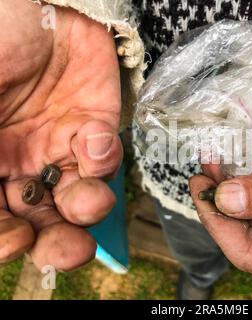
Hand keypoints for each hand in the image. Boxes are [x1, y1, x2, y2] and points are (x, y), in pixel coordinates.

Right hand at [0, 0, 122, 269]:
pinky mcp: (94, 126)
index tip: (16, 243)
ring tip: (91, 203)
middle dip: (58, 240)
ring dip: (88, 207)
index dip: (6, 238)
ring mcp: (59, 145)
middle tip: (72, 251)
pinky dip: (104, 157)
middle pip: (42, 218)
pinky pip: (104, 156)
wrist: (30, 7)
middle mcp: (21, 162)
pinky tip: (94, 141)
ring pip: (79, 195)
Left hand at [190, 138, 251, 297]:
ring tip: (215, 170)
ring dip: (231, 198)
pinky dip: (247, 195)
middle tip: (205, 175)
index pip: (251, 255)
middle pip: (248, 240)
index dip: (220, 224)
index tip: (203, 192)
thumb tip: (226, 199)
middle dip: (221, 206)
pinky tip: (235, 176)